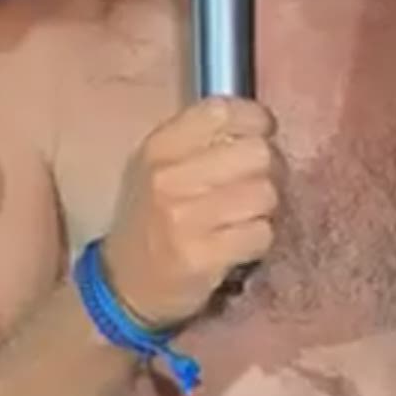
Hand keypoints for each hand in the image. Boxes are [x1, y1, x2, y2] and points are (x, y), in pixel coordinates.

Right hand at [98, 97, 278, 329]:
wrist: (124, 284)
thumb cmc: (151, 217)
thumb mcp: (158, 167)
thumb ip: (201, 141)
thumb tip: (260, 127)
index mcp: (159, 147)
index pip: (222, 111)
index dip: (255, 119)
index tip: (262, 133)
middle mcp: (169, 177)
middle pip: (257, 153)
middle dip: (270, 169)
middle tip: (257, 183)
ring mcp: (186, 219)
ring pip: (266, 194)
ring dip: (266, 209)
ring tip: (246, 216)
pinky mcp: (204, 257)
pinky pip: (262, 234)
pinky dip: (260, 239)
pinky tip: (240, 243)